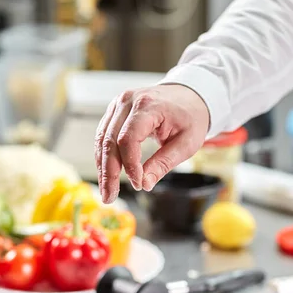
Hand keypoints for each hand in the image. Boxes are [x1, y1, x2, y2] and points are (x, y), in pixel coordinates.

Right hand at [95, 84, 209, 202]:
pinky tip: (107, 174)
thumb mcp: (187, 143)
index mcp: (148, 105)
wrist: (189, 95)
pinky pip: (104, 136)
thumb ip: (164, 163)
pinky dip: (104, 157)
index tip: (138, 184)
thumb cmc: (190, 117)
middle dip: (108, 172)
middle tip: (110, 197)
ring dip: (103, 168)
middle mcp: (128, 101)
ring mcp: (118, 104)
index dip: (130, 165)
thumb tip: (146, 184)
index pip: (128, 139)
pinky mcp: (115, 111)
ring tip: (107, 191)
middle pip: (110, 141)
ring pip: (102, 140)